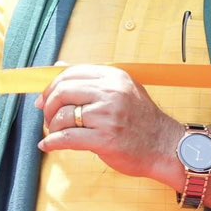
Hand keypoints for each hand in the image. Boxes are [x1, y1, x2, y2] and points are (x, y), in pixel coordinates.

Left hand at [37, 65, 179, 184]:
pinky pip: (67, 138)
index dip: (51, 87)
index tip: (44, 100)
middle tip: (48, 118)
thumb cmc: (140, 121)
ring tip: (56, 133)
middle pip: (62, 92)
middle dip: (49, 107)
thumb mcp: (122, 90)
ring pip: (63, 116)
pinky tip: (48, 145)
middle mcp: (112, 93)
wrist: (165, 146)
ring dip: (52, 127)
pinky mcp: (105, 139)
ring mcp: (108, 116)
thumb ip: (92, 79)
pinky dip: (52, 143)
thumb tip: (58, 64)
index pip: (71, 74)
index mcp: (114, 78)